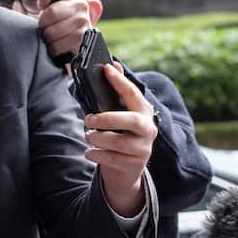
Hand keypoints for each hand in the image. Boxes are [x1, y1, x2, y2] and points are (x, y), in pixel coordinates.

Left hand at [34, 0, 92, 59]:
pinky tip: (60, 47)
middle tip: (47, 29)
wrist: (77, 51)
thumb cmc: (58, 31)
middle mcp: (80, 6)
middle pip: (51, 11)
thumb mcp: (50, 15)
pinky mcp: (82, 38)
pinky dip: (54, 49)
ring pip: (52, 30)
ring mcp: (83, 21)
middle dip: (43, 24)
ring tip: (54, 39)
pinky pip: (57, 44)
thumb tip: (16, 4)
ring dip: (48, 39)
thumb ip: (38, 8)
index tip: (40, 6)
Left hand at [85, 63, 156, 216]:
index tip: (106, 69)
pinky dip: (95, 154)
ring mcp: (143, 149)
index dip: (120, 81)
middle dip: (107, 118)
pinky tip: (90, 152)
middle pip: (131, 120)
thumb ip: (117, 93)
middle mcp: (148, 130)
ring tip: (89, 136)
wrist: (126, 173)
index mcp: (145, 112)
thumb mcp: (120, 115)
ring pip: (118, 142)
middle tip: (88, 119)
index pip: (133, 93)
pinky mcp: (133, 166)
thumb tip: (113, 64)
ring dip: (97, 138)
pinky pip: (110, 158)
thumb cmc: (120, 136)